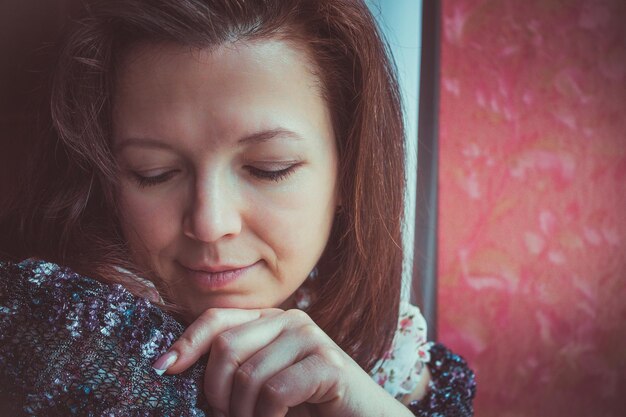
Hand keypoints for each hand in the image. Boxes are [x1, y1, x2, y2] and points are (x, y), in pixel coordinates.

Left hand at [154, 308, 413, 416]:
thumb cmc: (307, 406)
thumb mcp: (261, 384)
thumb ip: (233, 370)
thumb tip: (173, 366)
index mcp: (270, 322)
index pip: (218, 319)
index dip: (187, 342)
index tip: (163, 369)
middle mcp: (290, 321)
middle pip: (227, 347)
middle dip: (217, 393)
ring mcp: (311, 338)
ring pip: (249, 375)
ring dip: (246, 414)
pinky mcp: (329, 362)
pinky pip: (276, 390)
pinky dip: (270, 416)